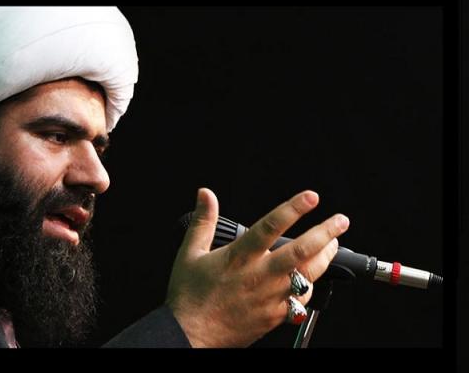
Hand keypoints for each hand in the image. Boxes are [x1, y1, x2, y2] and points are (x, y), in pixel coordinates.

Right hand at [165, 188, 348, 346]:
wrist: (191, 335)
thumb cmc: (189, 296)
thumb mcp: (189, 253)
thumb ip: (203, 221)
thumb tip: (206, 194)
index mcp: (239, 257)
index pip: (271, 227)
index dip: (293, 209)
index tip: (311, 197)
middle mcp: (259, 276)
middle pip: (301, 251)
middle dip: (325, 233)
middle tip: (340, 221)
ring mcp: (270, 297)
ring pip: (308, 275)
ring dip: (325, 258)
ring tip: (333, 245)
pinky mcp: (275, 316)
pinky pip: (301, 300)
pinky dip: (310, 287)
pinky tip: (310, 279)